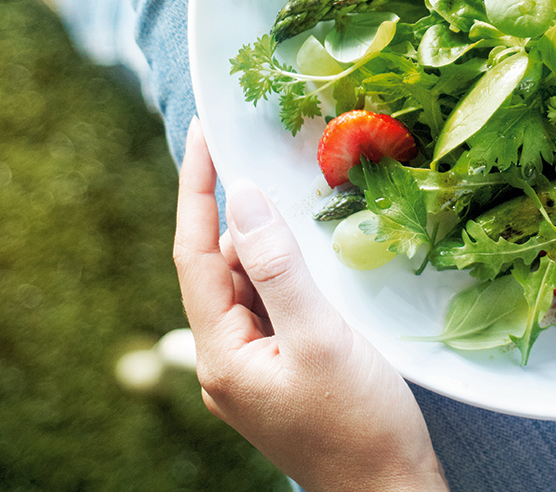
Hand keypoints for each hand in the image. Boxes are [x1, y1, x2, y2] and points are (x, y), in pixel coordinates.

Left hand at [173, 118, 448, 491]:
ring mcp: (252, 368)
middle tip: (261, 150)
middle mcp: (225, 361)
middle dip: (236, 209)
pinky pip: (271, 303)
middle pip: (219, 266)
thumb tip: (241, 197)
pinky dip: (285, 269)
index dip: (195, 188)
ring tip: (295, 196)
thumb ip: (278, 267)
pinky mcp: (281, 371)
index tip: (202, 130)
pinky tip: (312, 251)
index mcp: (221, 356)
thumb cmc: (361, 425)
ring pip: (248, 282)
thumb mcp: (321, 337)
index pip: (194, 253)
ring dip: (266, 239)